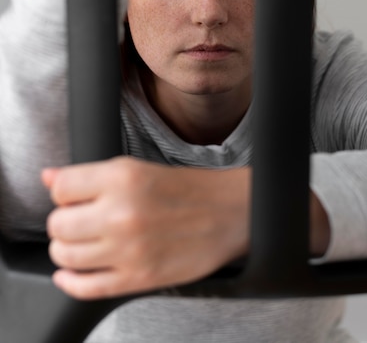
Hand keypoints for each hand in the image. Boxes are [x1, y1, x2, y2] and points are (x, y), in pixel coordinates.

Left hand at [42, 157, 249, 299]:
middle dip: (62, 221)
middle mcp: (121, 214)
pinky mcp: (137, 279)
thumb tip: (48, 177)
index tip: (72, 196)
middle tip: (78, 219)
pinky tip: (71, 272)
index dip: (63, 192)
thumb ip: (88, 175)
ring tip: (80, 241)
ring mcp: (128, 250)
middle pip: (56, 224)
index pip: (60, 189)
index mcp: (122, 178)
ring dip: (65, 249)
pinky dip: (69, 281)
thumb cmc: (186, 189)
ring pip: (64, 256)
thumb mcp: (137, 168)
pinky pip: (85, 288)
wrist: (227, 214)